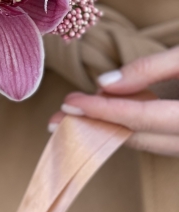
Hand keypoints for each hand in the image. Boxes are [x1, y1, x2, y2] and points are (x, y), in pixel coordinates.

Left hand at [48, 47, 178, 156]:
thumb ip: (149, 69)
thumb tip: (104, 84)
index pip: (142, 118)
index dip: (103, 111)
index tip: (71, 103)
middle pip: (139, 137)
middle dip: (96, 126)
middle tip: (58, 117)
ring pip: (145, 141)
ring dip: (108, 127)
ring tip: (71, 112)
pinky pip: (154, 137)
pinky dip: (126, 125)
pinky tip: (101, 111)